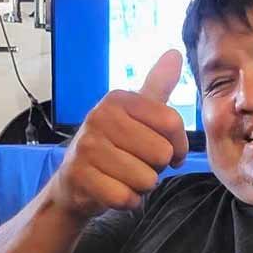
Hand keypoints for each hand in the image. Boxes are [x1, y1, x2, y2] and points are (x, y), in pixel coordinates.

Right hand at [51, 49, 189, 219]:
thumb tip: (175, 52)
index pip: (172, 122)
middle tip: (136, 164)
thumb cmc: (114, 147)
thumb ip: (157, 86)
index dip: (178, 146)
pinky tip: (114, 190)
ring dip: (141, 186)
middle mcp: (99, 116)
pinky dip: (127, 201)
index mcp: (118, 99)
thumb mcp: (135, 114)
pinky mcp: (80, 176)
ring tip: (123, 177)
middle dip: (156, 168)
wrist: (74, 182)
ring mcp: (87, 146)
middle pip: (162, 153)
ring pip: (146, 179)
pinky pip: (126, 197)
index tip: (167, 151)